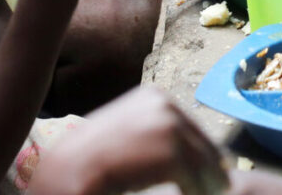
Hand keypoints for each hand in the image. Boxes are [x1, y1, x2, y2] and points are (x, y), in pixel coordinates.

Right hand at [27, 86, 227, 194]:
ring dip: (207, 182)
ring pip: (205, 161)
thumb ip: (152, 135)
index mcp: (153, 96)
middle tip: (215, 187)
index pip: (193, 126)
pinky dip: (197, 190)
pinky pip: (197, 177)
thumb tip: (189, 151)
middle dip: (209, 168)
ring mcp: (167, 125)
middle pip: (203, 142)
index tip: (212, 171)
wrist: (66, 172)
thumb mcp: (124, 134)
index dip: (203, 152)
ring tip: (206, 193)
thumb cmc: (89, 159)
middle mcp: (164, 104)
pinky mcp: (171, 150)